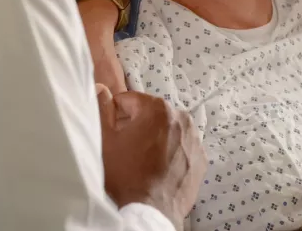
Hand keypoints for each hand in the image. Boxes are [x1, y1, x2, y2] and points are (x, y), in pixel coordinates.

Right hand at [97, 85, 206, 229]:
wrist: (150, 212)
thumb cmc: (125, 175)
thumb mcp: (105, 140)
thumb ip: (101, 108)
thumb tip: (101, 89)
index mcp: (157, 108)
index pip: (130, 99)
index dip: (115, 112)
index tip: (111, 129)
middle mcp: (181, 118)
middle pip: (151, 113)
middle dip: (137, 124)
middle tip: (125, 146)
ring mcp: (194, 138)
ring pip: (168, 129)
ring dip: (155, 137)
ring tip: (141, 159)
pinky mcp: (200, 157)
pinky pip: (181, 146)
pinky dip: (171, 152)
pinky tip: (158, 167)